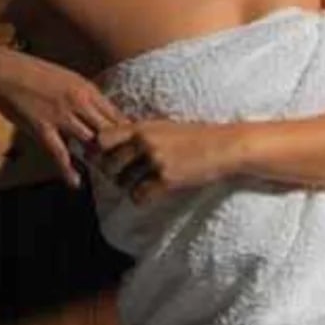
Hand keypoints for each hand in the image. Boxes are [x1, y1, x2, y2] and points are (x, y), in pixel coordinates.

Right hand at [0, 44, 126, 189]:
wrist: (4, 70)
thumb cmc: (34, 72)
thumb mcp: (68, 78)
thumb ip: (85, 96)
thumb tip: (100, 111)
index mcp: (88, 89)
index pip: (117, 115)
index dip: (128, 133)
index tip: (135, 147)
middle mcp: (79, 103)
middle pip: (110, 131)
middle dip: (119, 150)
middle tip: (125, 166)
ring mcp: (62, 116)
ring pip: (90, 143)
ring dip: (98, 159)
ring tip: (106, 174)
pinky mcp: (42, 128)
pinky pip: (60, 154)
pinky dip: (68, 170)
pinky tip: (75, 182)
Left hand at [91, 119, 250, 205]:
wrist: (224, 146)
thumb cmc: (195, 136)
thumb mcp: (164, 127)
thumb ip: (139, 134)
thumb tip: (114, 144)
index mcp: (142, 127)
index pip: (102, 139)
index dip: (101, 151)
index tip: (109, 158)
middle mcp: (145, 142)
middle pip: (109, 165)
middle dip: (114, 174)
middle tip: (126, 177)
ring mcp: (155, 161)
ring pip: (123, 183)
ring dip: (130, 186)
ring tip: (144, 183)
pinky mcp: (166, 179)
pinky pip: (139, 195)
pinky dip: (143, 197)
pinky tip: (154, 192)